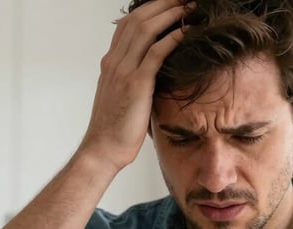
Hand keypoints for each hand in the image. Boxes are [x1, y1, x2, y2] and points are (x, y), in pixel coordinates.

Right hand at [79, 0, 189, 172]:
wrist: (103, 149)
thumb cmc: (115, 130)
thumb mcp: (122, 98)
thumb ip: (134, 82)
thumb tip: (155, 78)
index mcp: (110, 63)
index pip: (127, 24)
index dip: (149, 9)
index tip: (169, 5)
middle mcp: (114, 62)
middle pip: (137, 18)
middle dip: (163, 4)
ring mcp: (123, 71)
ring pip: (146, 29)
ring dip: (170, 14)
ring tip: (189, 8)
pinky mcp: (135, 84)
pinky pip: (155, 53)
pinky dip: (172, 38)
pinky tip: (186, 32)